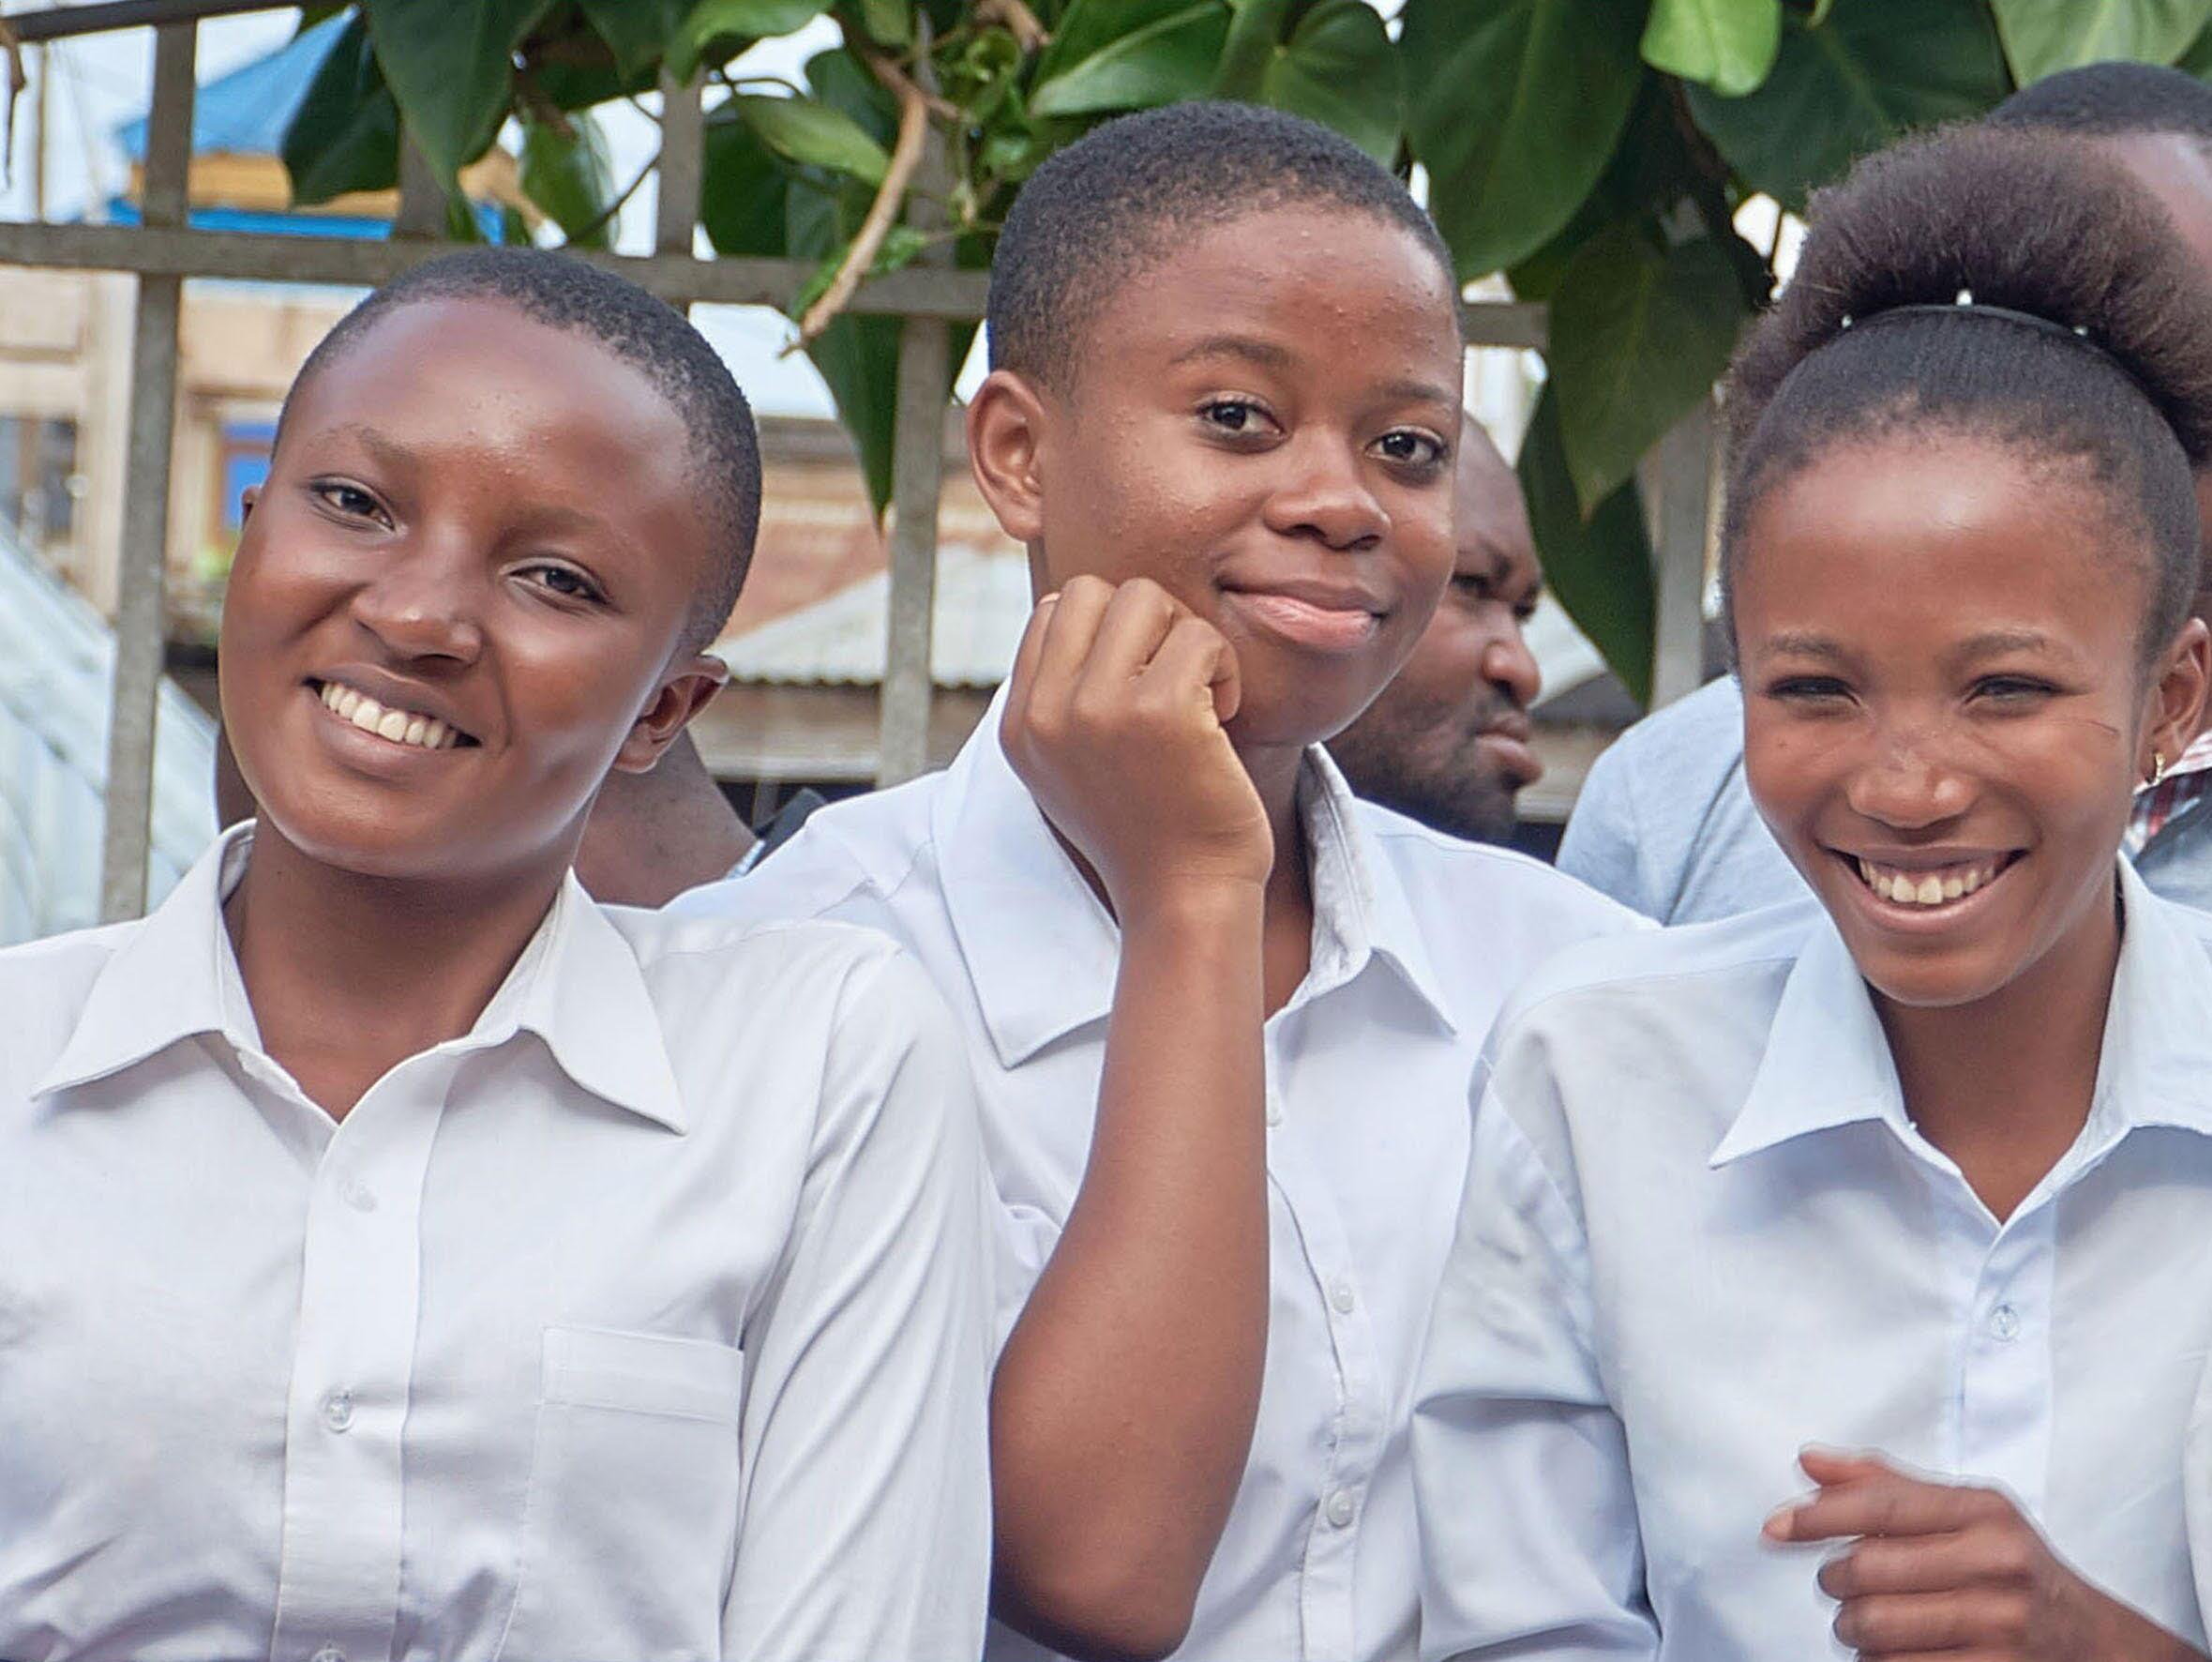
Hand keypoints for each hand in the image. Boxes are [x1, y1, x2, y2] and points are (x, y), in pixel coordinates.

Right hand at [1001, 575, 1271, 914]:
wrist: (1184, 898)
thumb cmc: (1147, 830)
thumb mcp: (1071, 767)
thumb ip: (1059, 697)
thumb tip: (1073, 603)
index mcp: (1021, 724)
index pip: (1053, 612)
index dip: (1111, 634)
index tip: (1140, 686)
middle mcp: (1046, 713)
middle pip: (1093, 591)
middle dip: (1147, 622)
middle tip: (1177, 678)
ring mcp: (1098, 708)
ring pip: (1146, 599)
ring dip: (1186, 639)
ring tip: (1202, 696)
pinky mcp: (1160, 710)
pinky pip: (1199, 636)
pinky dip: (1225, 668)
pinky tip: (1224, 716)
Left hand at [1766, 1448, 2196, 1660]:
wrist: (2090, 1641)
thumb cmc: (2011, 1567)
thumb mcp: (1964, 1514)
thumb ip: (1884, 1485)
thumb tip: (1809, 1462)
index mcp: (1983, 1512)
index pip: (1879, 1505)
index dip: (1816, 1516)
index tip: (1775, 1528)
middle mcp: (1996, 1563)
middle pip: (1867, 1568)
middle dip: (1835, 1581)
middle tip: (1839, 1584)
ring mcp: (2000, 1624)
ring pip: (1875, 1626)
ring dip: (1852, 1629)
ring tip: (1864, 1621)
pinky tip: (1891, 1651)